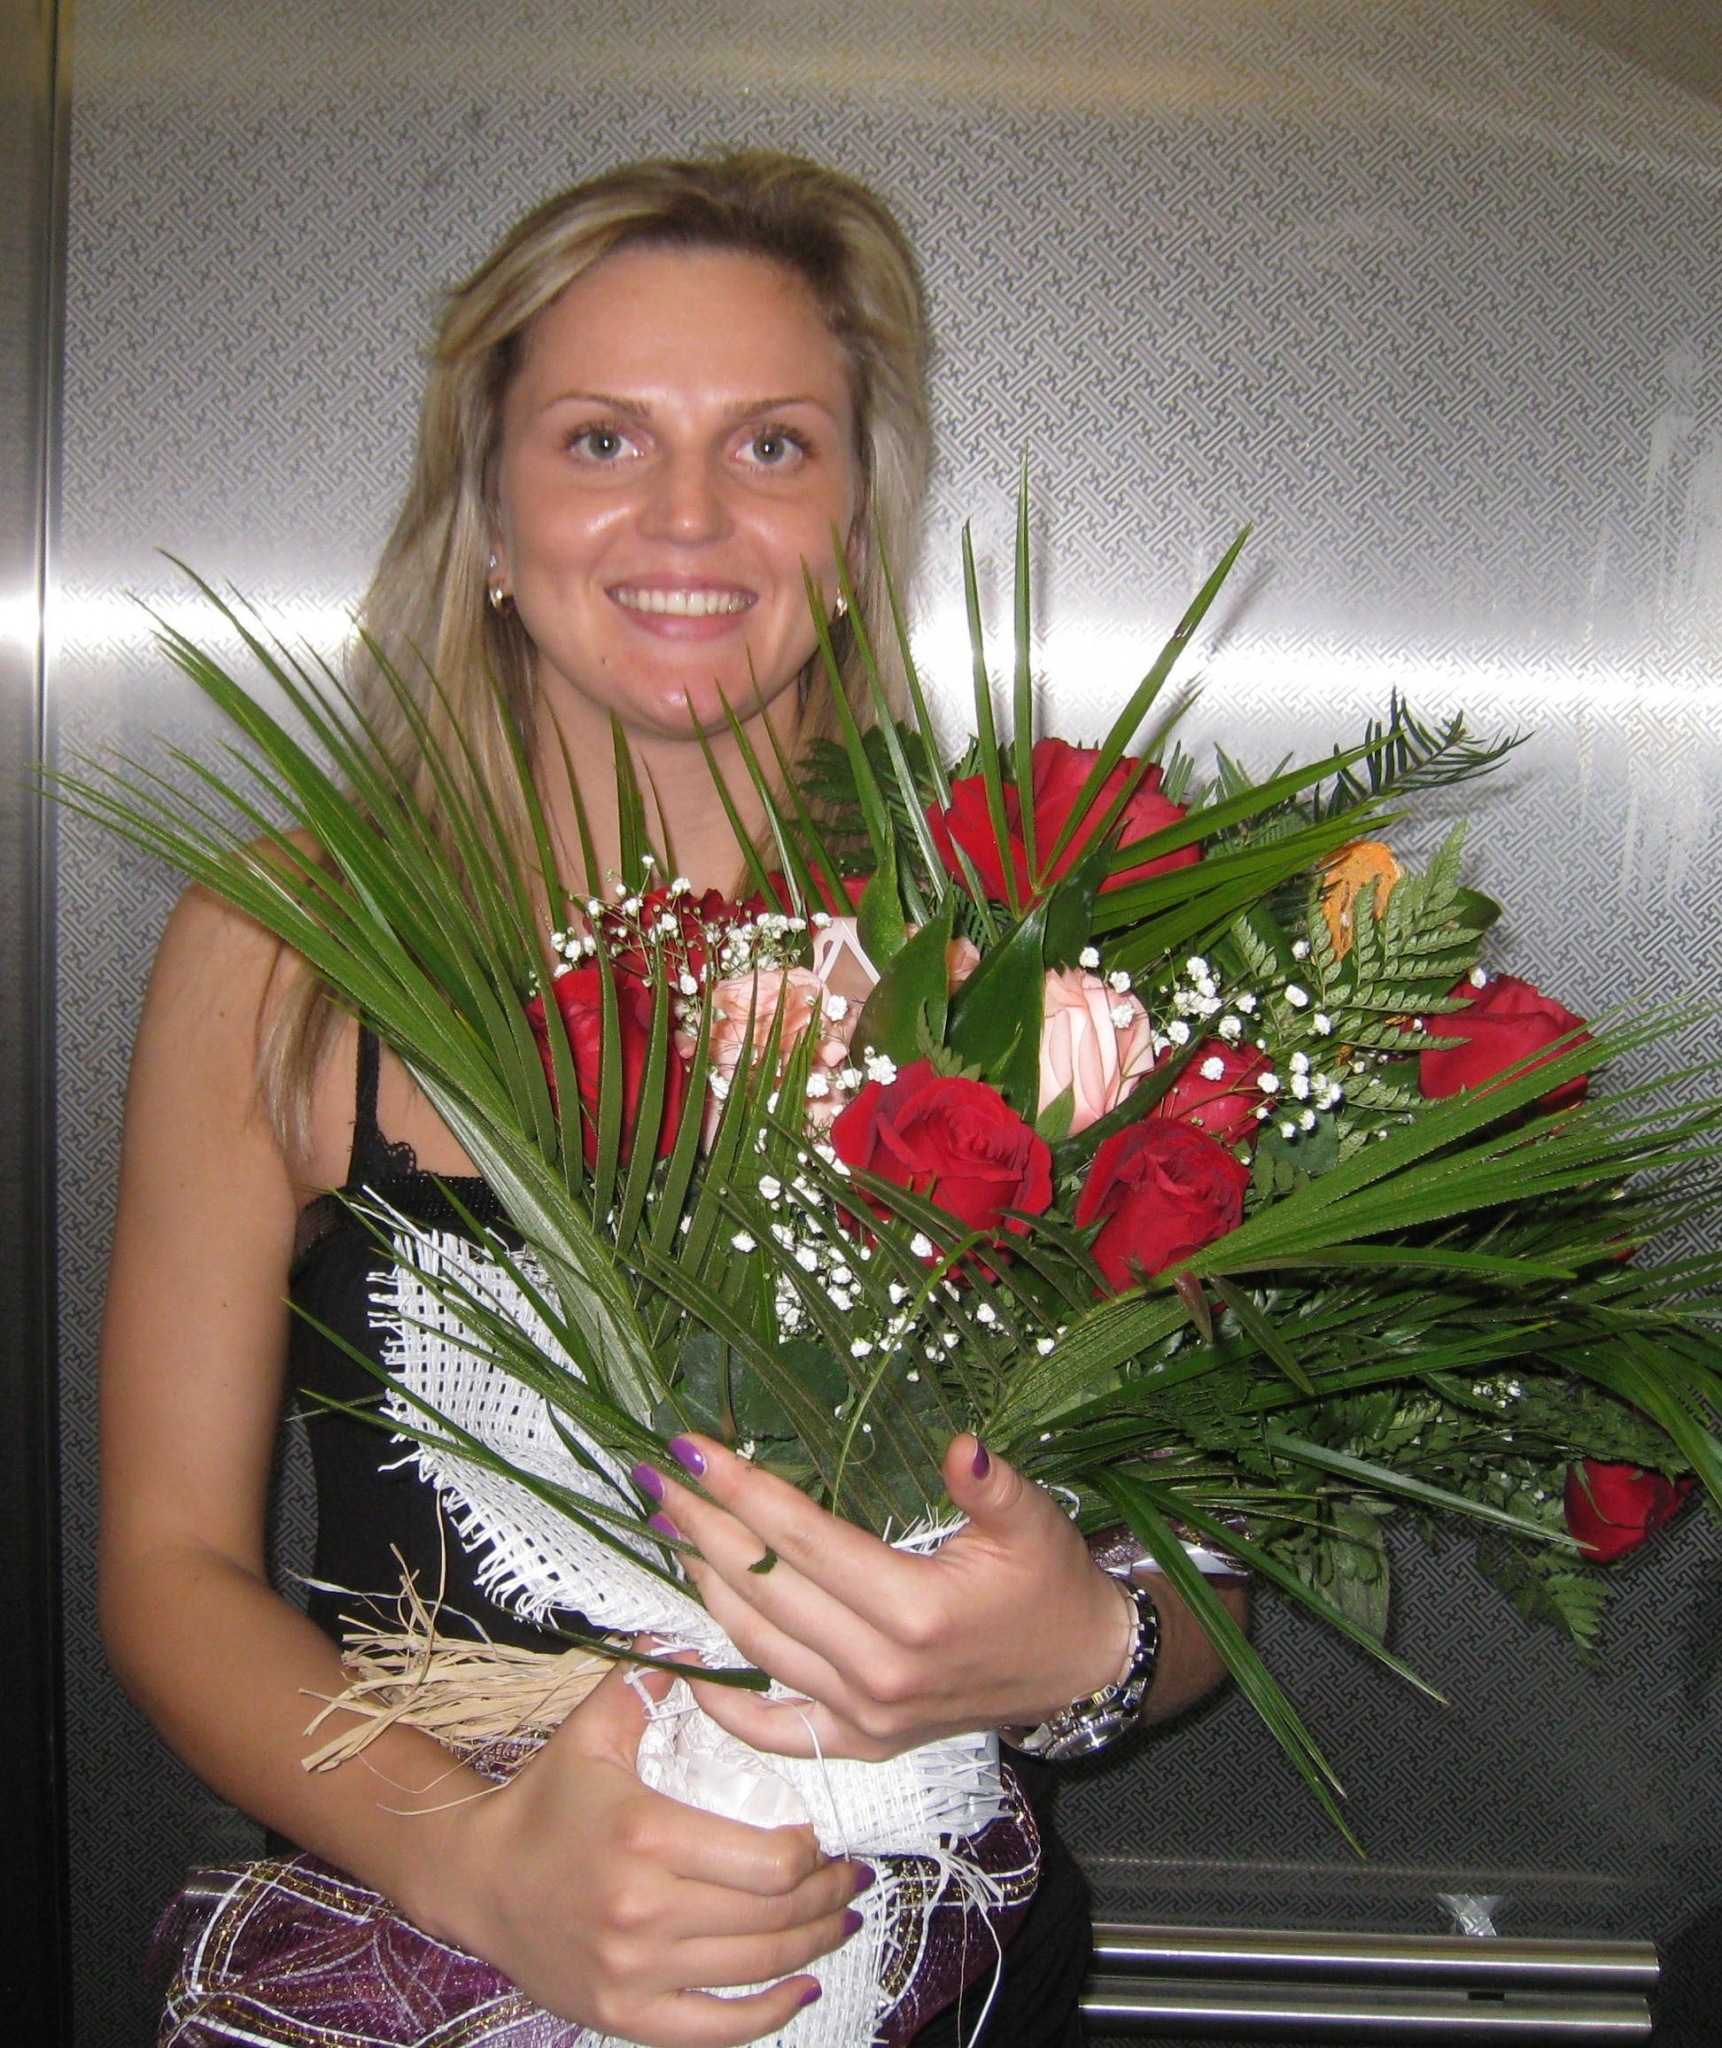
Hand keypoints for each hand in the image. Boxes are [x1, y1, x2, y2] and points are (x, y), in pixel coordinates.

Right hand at [436, 1643, 870, 2045]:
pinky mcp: (624, 2015)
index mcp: (647, 1835)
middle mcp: (644, 1911)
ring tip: (841, 1918)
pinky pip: (716, 2030)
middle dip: (828, 1896)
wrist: (477, 1879)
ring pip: (756, 1968)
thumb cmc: (543, 1801)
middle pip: (773, 1916)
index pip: (768, 1861)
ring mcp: (634, 1972)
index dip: (812, 1853)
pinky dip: (769, 2016)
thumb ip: (645, 1682)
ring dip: (814, 1946)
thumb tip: (693, 1637)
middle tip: (851, 1875)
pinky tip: (802, 1988)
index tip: (823, 1836)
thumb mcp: (590, 1731)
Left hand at [638, 1434, 1135, 1761]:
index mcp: (916, 1610)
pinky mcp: (861, 1745)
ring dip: (704, 1587)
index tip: (693, 1448)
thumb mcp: (1034, 1521)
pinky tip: (681, 1657)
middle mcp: (880, 1671)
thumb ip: (991, 1484)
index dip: (742, 1489)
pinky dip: (721, 1698)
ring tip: (671, 1532)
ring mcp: (865, 1718)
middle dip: (703, 1527)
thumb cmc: (1052, 1583)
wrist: (1079, 1669)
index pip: (802, 1539)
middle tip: (657, 1480)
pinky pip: (774, 1728)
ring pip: (757, 1648)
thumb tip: (961, 1444)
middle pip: (765, 1589)